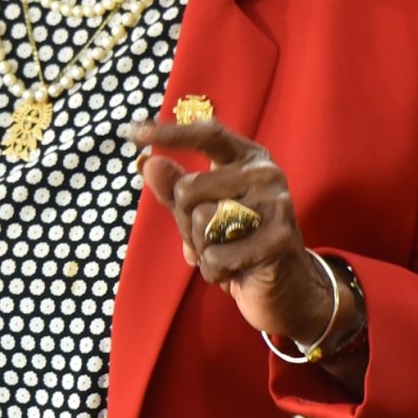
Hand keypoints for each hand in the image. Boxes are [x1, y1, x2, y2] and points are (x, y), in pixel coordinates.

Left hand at [126, 118, 338, 346]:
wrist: (286, 286)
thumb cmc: (238, 242)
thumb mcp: (202, 213)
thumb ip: (174, 189)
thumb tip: (147, 163)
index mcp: (248, 158)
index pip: (207, 134)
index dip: (169, 133)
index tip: (132, 132)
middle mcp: (266, 174)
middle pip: (188, 190)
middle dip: (185, 223)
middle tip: (212, 237)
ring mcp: (276, 205)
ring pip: (200, 224)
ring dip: (201, 250)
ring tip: (226, 253)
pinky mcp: (278, 241)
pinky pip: (216, 258)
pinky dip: (214, 273)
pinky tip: (237, 271)